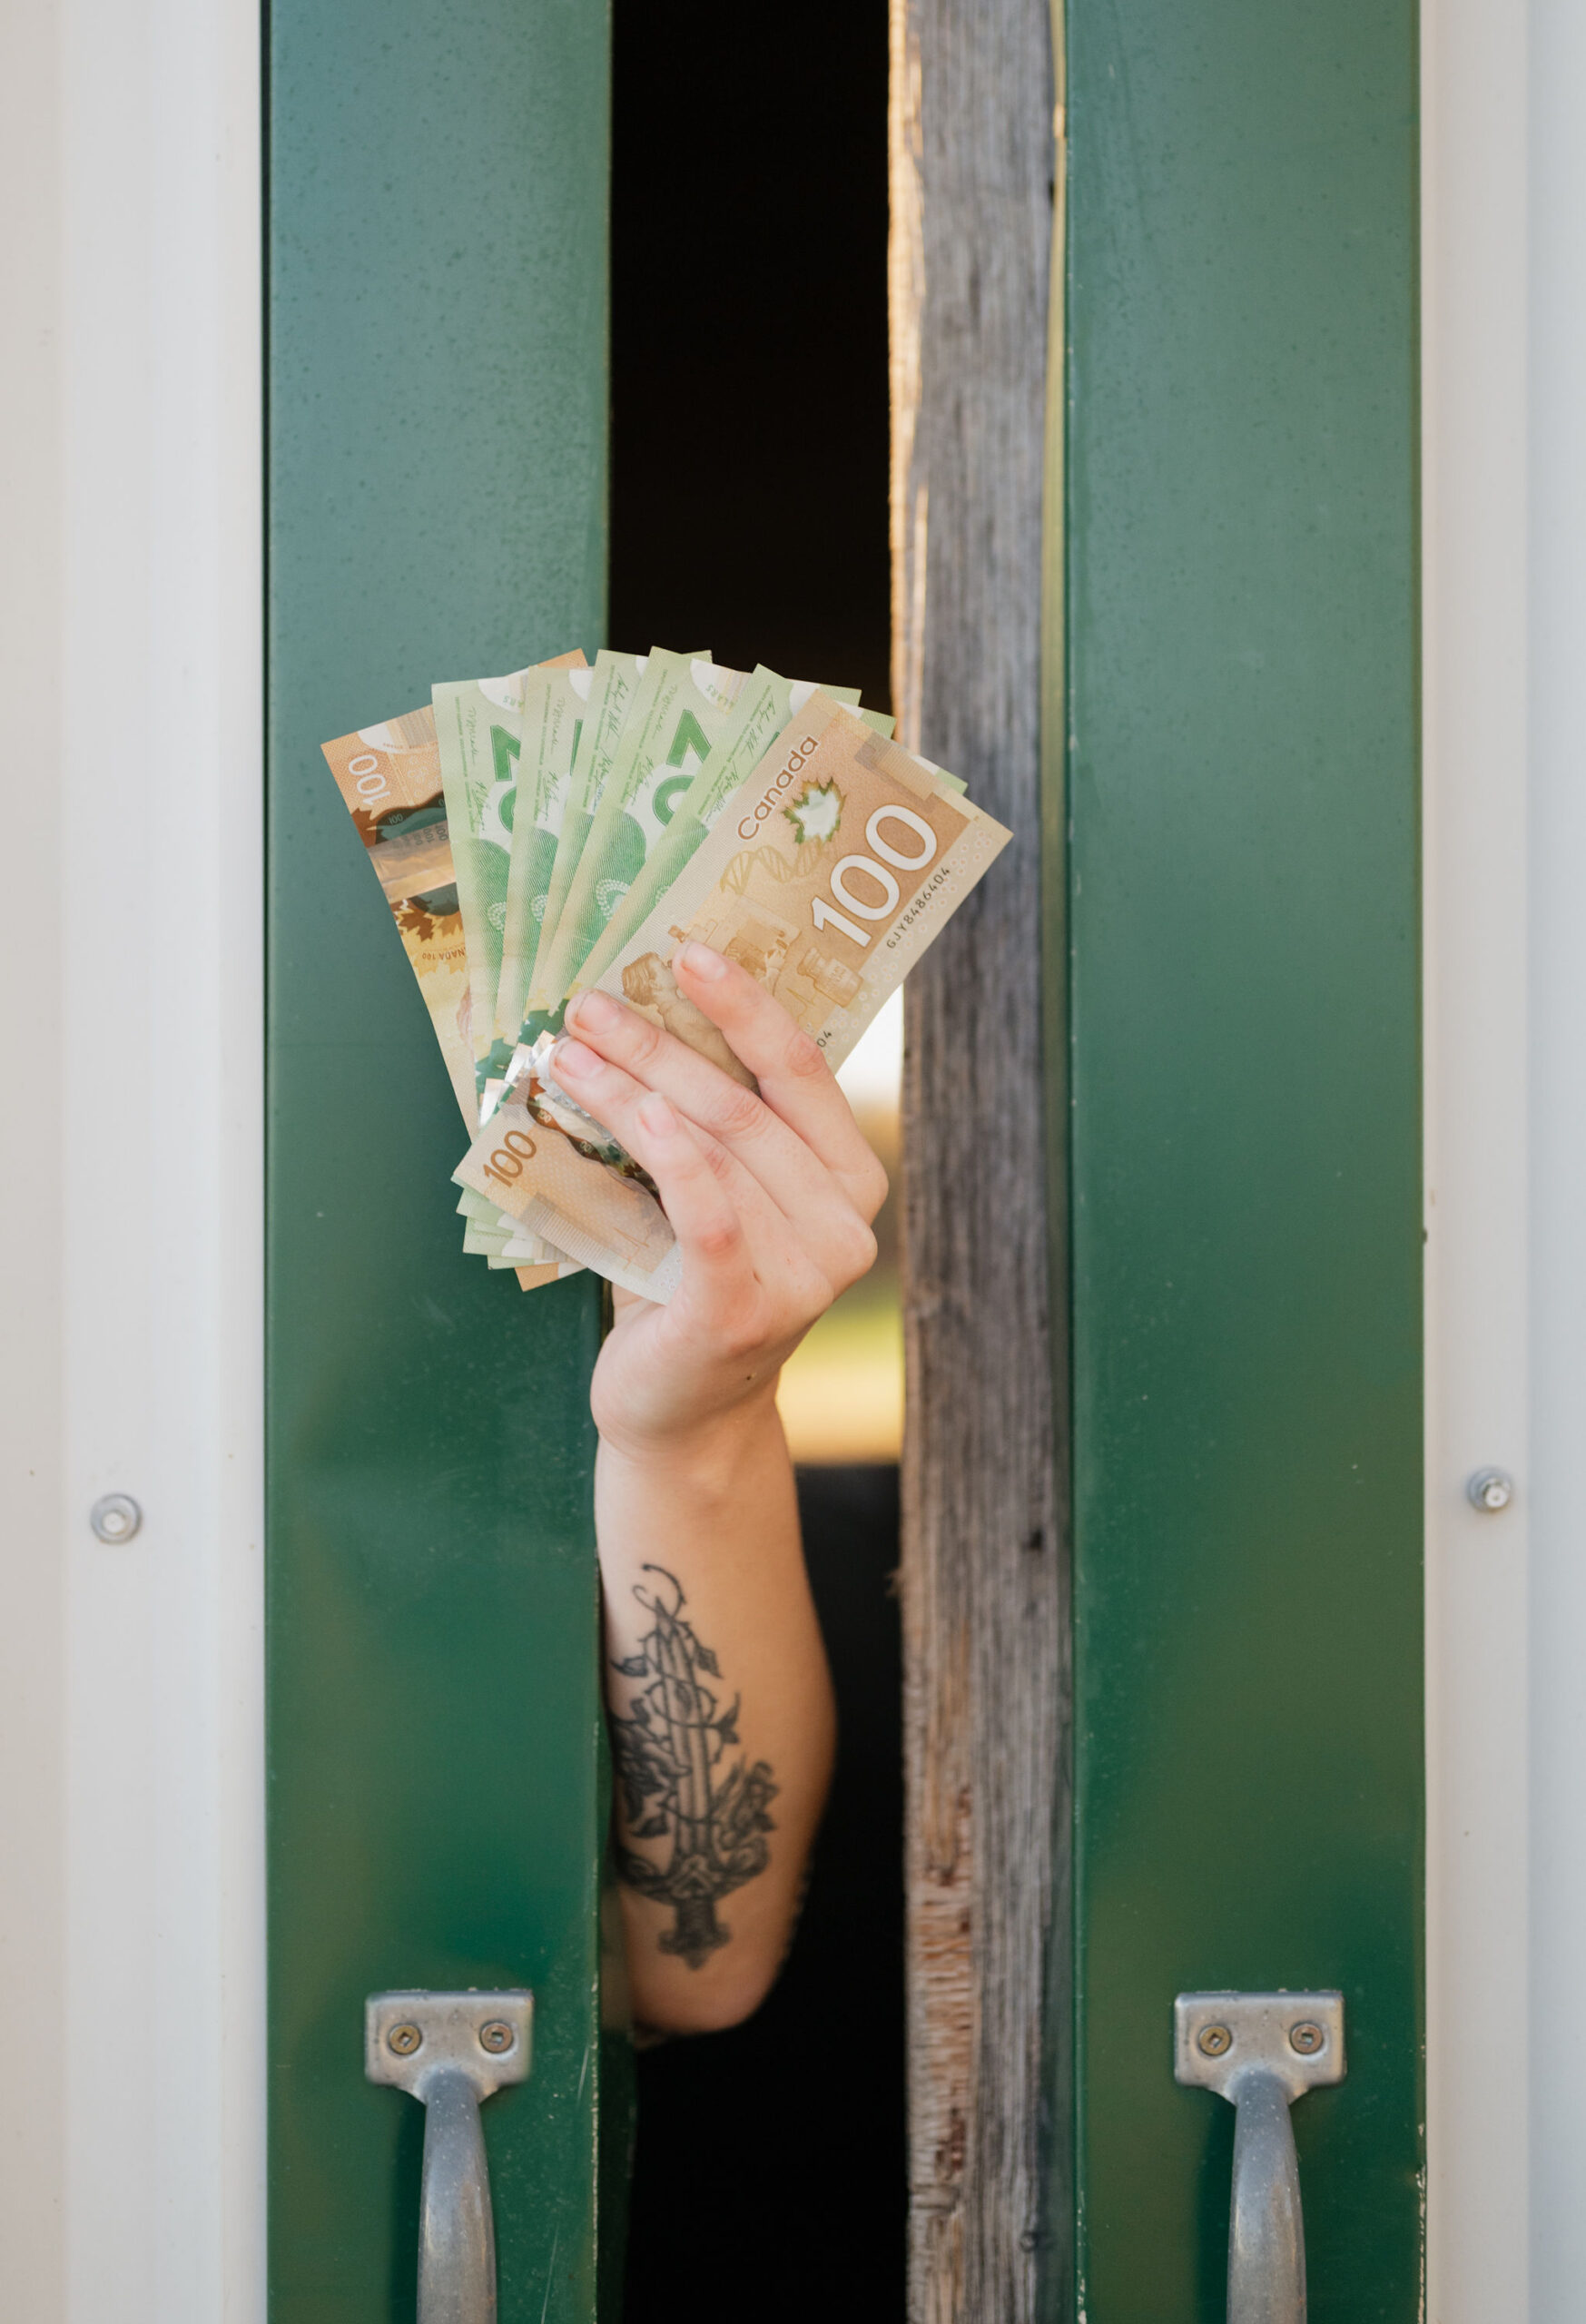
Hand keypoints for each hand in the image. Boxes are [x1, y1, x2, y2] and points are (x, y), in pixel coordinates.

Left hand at [554, 942, 887, 1460]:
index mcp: (850, 1181)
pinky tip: (634, 1110)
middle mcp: (845, 1226)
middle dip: (660, 1044)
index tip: (688, 950)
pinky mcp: (743, 1312)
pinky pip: (708, 1214)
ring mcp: (804, 1275)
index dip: (745, 1005)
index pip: (802, 1071)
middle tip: (592, 1004)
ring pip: (713, 1149)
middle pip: (743, 1105)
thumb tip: (640, 1012)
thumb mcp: (716, 1194)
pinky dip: (670, 1155)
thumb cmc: (687, 1284)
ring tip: (570, 1052)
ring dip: (632, 1089)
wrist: (680, 1412)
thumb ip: (712, 1126)